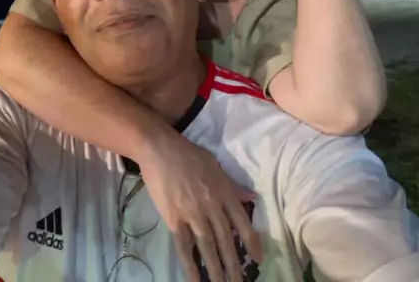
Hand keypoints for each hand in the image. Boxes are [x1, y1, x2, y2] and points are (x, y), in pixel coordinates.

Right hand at [140, 134, 262, 281]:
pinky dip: (191, 266)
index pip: (242, 222)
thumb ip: (232, 185)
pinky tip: (196, 280)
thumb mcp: (215, 165)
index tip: (258, 259)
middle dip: (234, 265)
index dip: (252, 242)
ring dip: (216, 270)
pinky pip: (184, 247)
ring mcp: (193, 213)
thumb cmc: (189, 154)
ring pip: (208, 247)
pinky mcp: (174, 219)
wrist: (160, 149)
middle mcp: (212, 205)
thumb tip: (251, 198)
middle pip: (226, 240)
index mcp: (224, 191)